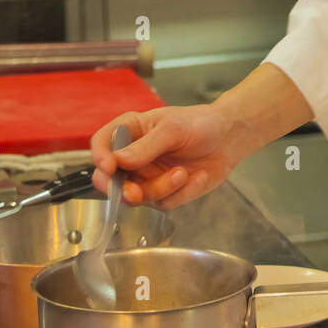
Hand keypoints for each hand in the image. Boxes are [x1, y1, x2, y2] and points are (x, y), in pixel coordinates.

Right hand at [90, 104, 238, 208]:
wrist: (228, 139)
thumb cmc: (200, 124)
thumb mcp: (173, 129)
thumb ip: (146, 146)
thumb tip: (119, 161)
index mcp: (130, 131)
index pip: (102, 143)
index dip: (99, 156)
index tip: (109, 166)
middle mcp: (133, 156)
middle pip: (108, 179)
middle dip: (120, 189)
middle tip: (133, 192)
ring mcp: (146, 177)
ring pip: (137, 196)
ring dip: (160, 188)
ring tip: (182, 173)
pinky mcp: (164, 193)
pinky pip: (163, 204)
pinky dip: (181, 193)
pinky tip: (197, 177)